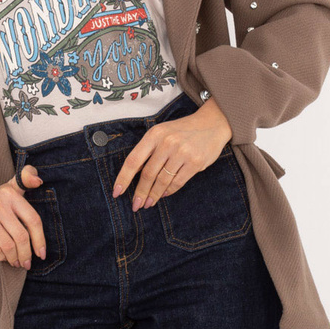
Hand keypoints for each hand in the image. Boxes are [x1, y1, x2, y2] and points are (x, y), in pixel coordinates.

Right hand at [0, 166, 47, 267]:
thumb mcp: (11, 190)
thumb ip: (26, 180)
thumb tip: (38, 180)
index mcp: (10, 194)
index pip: (33, 220)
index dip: (40, 240)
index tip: (41, 254)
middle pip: (21, 236)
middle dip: (26, 254)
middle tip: (26, 262)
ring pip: (8, 246)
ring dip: (14, 258)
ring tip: (15, 261)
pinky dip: (1, 258)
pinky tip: (3, 257)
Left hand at [111, 98, 232, 209]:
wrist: (213, 123)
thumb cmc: (183, 131)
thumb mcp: (162, 132)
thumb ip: (149, 150)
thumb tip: (135, 176)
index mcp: (154, 135)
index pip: (134, 160)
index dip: (123, 178)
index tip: (117, 192)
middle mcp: (167, 143)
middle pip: (148, 174)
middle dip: (140, 193)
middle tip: (136, 205)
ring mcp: (182, 153)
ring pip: (162, 181)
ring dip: (153, 195)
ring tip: (148, 203)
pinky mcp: (195, 163)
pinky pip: (178, 182)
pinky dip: (169, 191)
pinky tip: (164, 194)